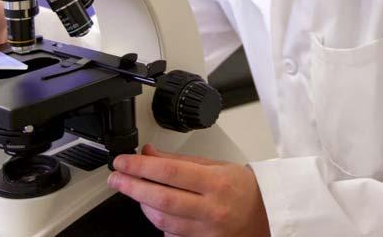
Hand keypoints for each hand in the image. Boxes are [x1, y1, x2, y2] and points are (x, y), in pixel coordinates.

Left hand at [109, 144, 269, 236]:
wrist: (266, 215)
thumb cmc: (244, 188)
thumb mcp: (215, 166)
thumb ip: (179, 162)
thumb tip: (149, 154)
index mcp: (216, 183)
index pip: (170, 173)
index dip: (140, 167)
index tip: (123, 162)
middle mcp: (211, 210)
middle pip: (162, 199)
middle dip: (132, 187)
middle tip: (116, 177)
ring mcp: (206, 232)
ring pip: (162, 221)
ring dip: (142, 204)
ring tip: (133, 191)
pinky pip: (171, 235)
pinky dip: (159, 223)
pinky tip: (154, 210)